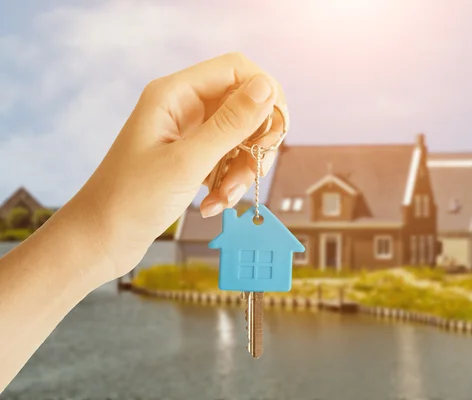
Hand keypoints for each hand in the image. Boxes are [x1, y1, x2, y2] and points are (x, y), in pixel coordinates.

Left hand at [70, 52, 287, 281]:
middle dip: (257, 141)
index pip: (237, 70)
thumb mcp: (187, 162)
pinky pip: (229, 159)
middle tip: (254, 170)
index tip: (272, 132)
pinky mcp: (192, 157)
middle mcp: (184, 107)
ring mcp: (189, 133)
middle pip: (245, 104)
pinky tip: (214, 203)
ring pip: (241, 136)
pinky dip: (230, 182)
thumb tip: (267, 88)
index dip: (264, 94)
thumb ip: (230, 124)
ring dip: (244, 168)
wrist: (101, 238)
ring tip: (225, 197)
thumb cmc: (130, 200)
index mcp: (175, 94)